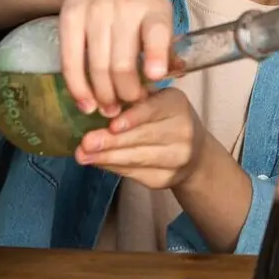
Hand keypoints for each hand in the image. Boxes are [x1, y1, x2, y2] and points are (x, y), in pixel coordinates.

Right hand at [58, 0, 173, 116]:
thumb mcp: (159, 13)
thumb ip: (166, 45)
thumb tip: (177, 74)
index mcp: (152, 9)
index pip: (155, 32)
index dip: (156, 55)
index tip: (155, 77)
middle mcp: (122, 9)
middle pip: (121, 63)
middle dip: (127, 93)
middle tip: (131, 105)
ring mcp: (93, 14)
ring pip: (96, 66)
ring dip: (104, 96)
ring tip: (111, 110)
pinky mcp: (69, 20)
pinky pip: (70, 61)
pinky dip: (77, 88)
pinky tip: (86, 103)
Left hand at [76, 87, 203, 190]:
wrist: (195, 151)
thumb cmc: (163, 119)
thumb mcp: (154, 101)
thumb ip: (131, 101)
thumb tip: (98, 107)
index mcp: (176, 104)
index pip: (154, 110)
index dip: (133, 118)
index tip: (112, 125)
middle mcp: (184, 130)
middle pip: (144, 136)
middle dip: (112, 141)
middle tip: (86, 143)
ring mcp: (178, 157)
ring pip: (138, 158)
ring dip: (107, 157)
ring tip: (83, 156)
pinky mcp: (167, 178)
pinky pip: (135, 173)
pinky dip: (113, 167)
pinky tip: (98, 162)